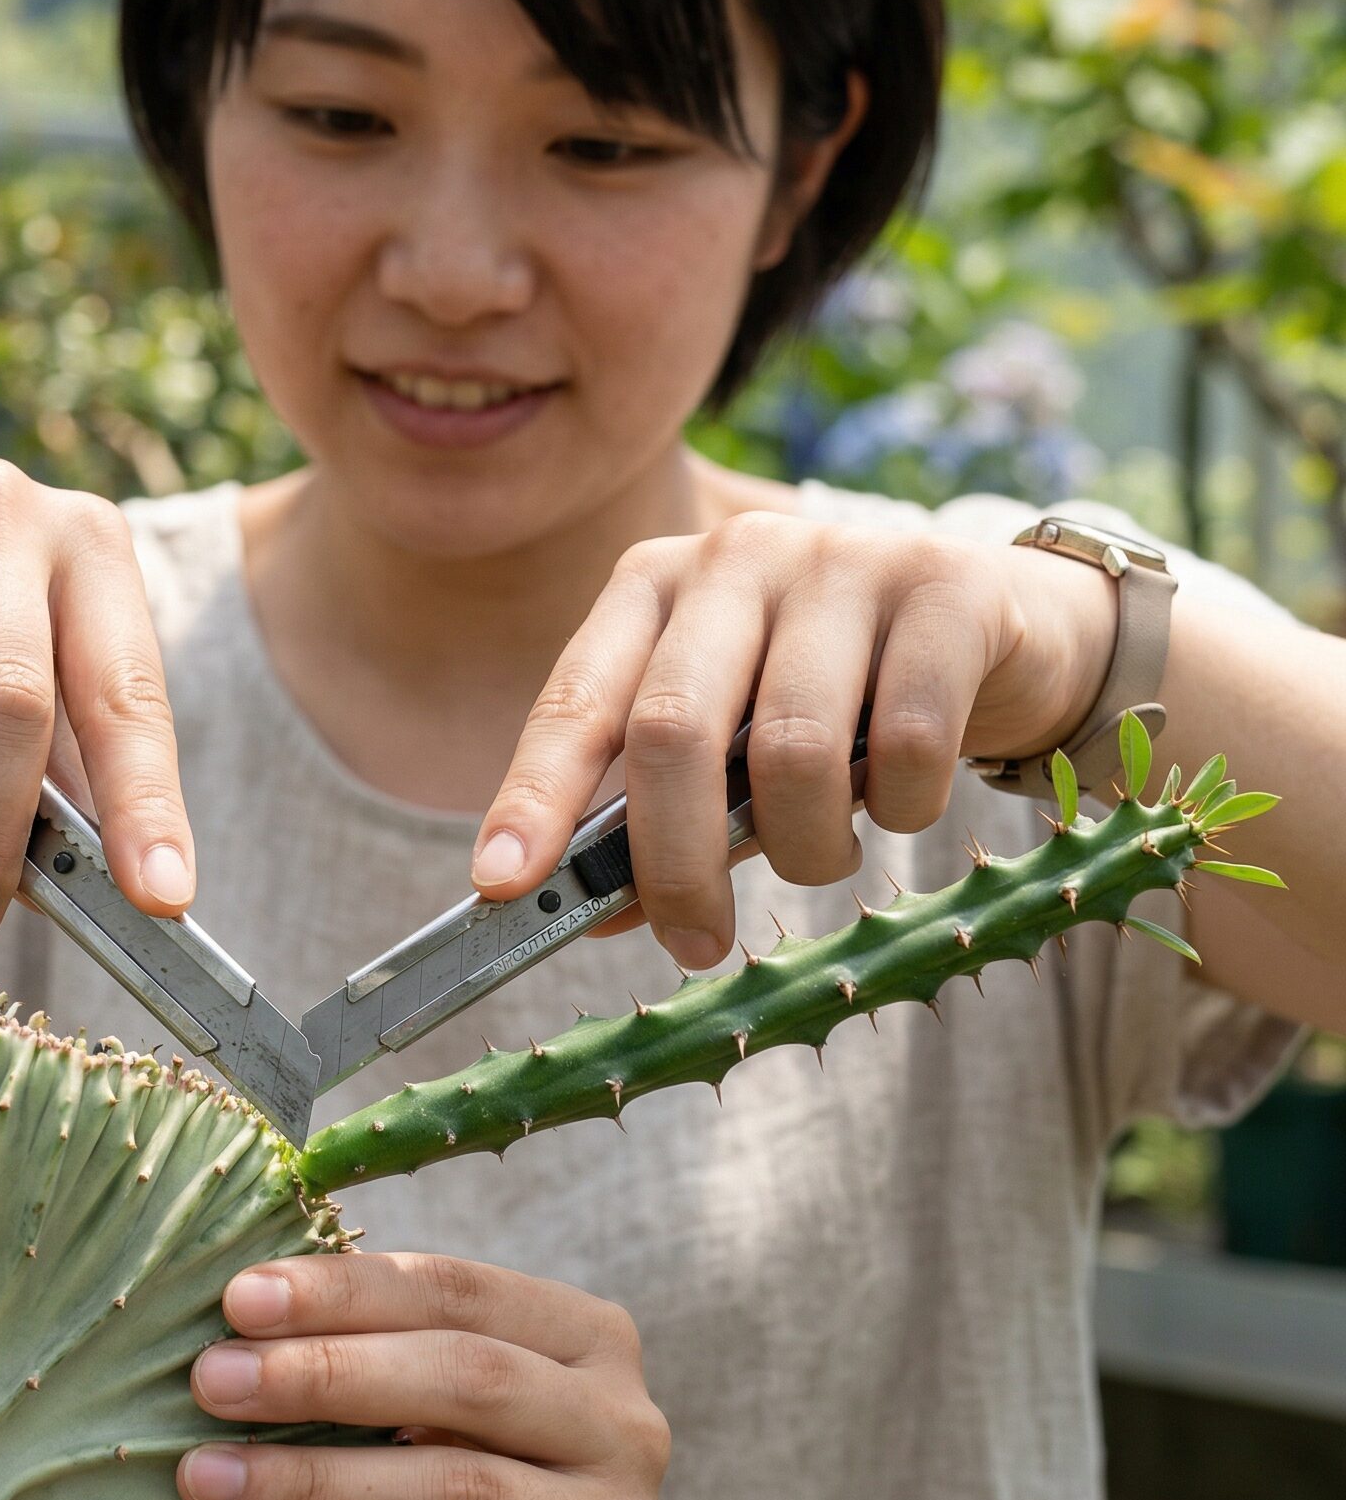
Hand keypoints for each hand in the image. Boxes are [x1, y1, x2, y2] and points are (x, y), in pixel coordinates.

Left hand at [177, 1251, 669, 1499]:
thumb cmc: (454, 1476)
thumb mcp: (431, 1402)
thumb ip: (372, 1346)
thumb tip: (238, 1310)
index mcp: (590, 1336)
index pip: (459, 1289)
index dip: (346, 1289)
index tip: (238, 1298)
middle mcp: (626, 1424)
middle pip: (467, 1378)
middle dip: (325, 1375)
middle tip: (211, 1381)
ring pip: (459, 1491)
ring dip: (319, 1481)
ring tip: (212, 1477)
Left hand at [469, 509, 1119, 967]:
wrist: (998, 624)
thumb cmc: (833, 698)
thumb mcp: (733, 744)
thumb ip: (665, 816)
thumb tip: (591, 914)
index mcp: (653, 586)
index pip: (576, 702)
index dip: (534, 797)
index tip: (501, 886)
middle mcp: (735, 556)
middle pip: (672, 730)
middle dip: (676, 862)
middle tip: (694, 942)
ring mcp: (842, 559)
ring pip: (791, 750)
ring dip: (803, 848)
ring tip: (820, 860)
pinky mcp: (945, 589)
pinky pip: (906, 743)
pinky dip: (899, 808)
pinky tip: (900, 803)